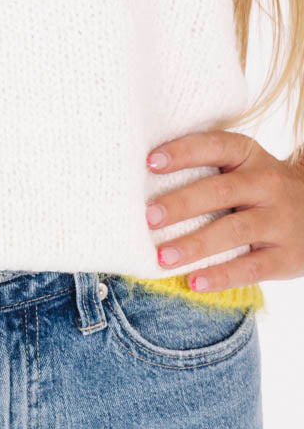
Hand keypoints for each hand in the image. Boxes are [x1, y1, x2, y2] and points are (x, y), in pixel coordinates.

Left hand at [144, 129, 303, 290]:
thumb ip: (207, 169)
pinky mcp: (287, 256)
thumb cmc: (259, 188)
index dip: (183, 153)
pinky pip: (252, 267)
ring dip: (196, 244)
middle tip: (149, 217)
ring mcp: (279, 220)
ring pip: (234, 231)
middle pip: (220, 191)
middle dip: (182, 204)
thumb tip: (142, 182)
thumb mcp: (244, 167)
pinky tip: (194, 281)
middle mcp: (266, 184)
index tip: (150, 162)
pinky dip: (221, 276)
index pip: (214, 147)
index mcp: (249, 155)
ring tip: (163, 256)